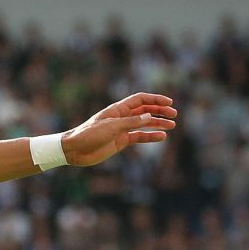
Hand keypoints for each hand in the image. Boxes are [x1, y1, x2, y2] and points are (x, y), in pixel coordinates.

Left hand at [60, 91, 177, 166]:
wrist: (74, 150)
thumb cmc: (89, 134)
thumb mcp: (111, 127)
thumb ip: (131, 122)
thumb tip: (150, 116)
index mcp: (118, 109)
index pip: (140, 100)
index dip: (155, 99)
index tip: (169, 102)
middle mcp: (121, 117)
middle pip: (145, 111)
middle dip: (160, 111)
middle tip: (174, 114)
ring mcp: (122, 129)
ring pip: (144, 124)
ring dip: (158, 123)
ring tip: (172, 125)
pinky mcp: (121, 141)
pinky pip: (139, 137)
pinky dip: (150, 136)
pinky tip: (161, 137)